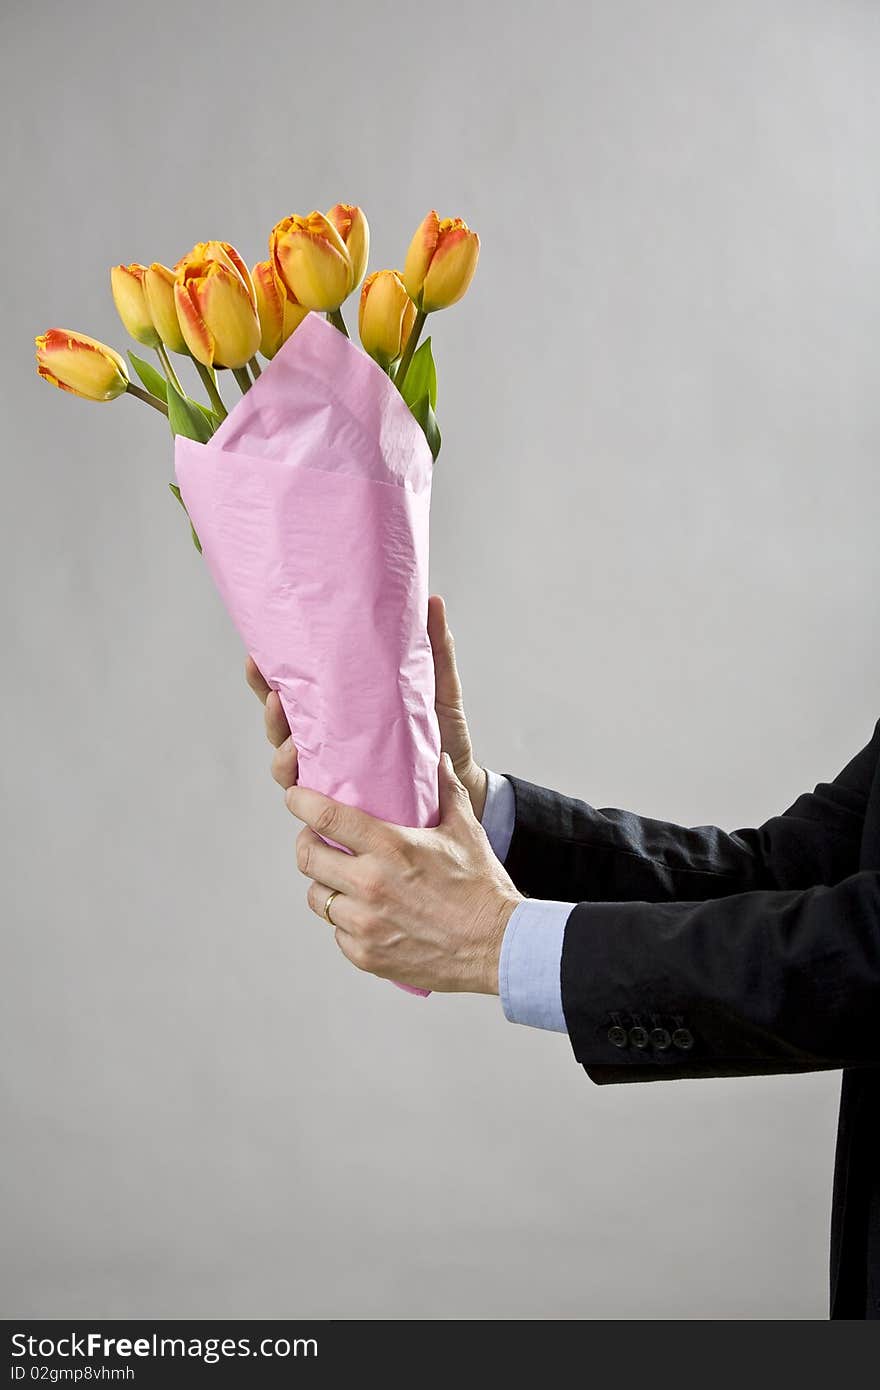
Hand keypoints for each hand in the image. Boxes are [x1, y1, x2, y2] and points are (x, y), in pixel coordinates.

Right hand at [245, 594, 487, 818]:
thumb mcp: (436, 685)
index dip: (267, 675)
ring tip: (290, 741)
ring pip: (285, 759)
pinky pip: (310, 792)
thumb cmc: (440, 730)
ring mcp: (330, 766)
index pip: (292, 688)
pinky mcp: (343, 793)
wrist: (457, 776)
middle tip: (272, 696)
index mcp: (339, 707)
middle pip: (279, 722)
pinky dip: (299, 782)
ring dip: (280, 748)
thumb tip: (432, 601)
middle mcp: (326, 736)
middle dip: (266, 707)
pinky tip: (302, 774)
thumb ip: (433, 648)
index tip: (256, 656)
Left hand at [286, 755, 522, 992]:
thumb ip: (448, 791)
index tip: (295, 797)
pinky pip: (337, 932)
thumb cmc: (482, 888)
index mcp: (390, 848)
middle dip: (306, 844)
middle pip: (307, 858)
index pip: (326, 818)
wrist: (497, 946)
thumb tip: (439, 759)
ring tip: (342, 880)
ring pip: (317, 898)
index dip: (301, 803)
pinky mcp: (366, 955)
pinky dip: (345, 922)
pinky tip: (364, 914)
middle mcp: (370, 884)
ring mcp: (365, 923)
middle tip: (315, 840)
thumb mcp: (466, 831)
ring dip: (325, 885)